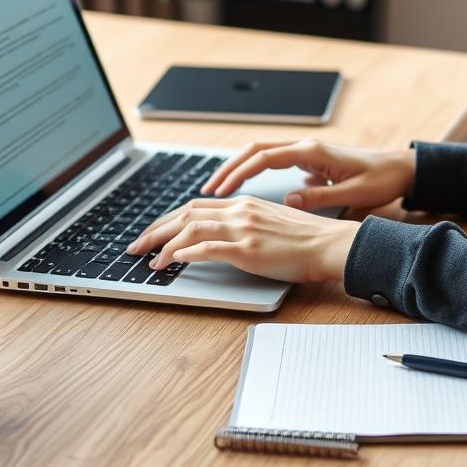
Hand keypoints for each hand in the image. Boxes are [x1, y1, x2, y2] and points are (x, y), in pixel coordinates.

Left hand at [126, 196, 358, 283]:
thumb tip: (224, 236)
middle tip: (136, 246)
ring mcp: (243, 229)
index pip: (195, 206)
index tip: (153, 232)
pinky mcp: (248, 249)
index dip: (168, 219)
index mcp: (244, 203)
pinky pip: (206, 247)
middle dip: (155, 230)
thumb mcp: (271, 224)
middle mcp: (239, 210)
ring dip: (162, 244)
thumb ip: (247, 225)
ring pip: (189, 227)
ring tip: (147, 259)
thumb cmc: (307, 240)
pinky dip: (184, 253)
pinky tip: (171, 262)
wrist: (330, 245)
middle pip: (185, 213)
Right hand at [201, 139, 415, 211]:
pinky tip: (244, 189)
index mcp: (312, 152)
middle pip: (255, 150)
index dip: (238, 173)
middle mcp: (305, 146)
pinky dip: (253, 171)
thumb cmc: (380, 180)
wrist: (399, 168)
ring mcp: (305, 151)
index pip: (264, 157)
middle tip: (206, 188)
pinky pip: (272, 161)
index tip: (219, 190)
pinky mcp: (309, 159)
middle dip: (228, 168)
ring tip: (217, 189)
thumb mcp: (353, 193)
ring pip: (261, 154)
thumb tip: (287, 199)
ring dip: (238, 169)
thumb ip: (319, 196)